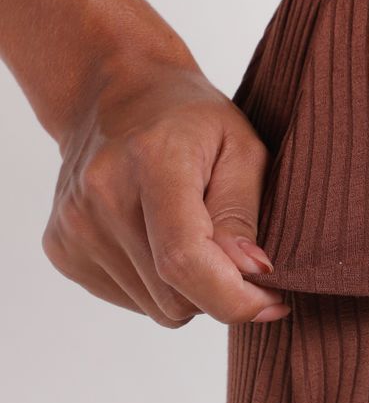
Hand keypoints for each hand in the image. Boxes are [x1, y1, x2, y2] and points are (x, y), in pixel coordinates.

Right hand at [41, 58, 288, 327]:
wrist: (112, 92)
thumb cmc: (190, 120)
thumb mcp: (242, 147)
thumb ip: (244, 213)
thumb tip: (253, 274)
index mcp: (151, 161)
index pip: (184, 261)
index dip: (234, 299)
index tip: (273, 303)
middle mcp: (101, 196)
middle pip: (177, 298)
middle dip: (218, 290)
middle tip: (231, 251)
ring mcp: (74, 226)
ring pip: (158, 310)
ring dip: (188, 290)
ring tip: (189, 236)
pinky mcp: (62, 250)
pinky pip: (134, 303)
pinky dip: (158, 287)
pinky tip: (156, 240)